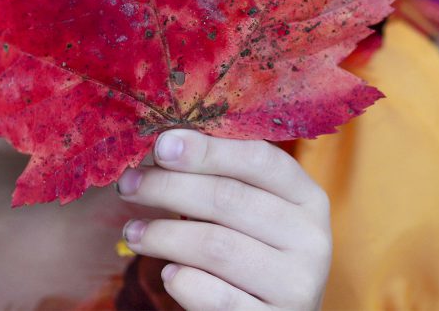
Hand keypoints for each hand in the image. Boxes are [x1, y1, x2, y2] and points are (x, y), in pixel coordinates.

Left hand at [115, 129, 330, 310]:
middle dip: (168, 187)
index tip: (160, 145)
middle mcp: (311, 239)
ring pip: (216, 246)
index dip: (206, 149)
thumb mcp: (251, 209)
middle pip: (229, 199)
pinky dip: (183, 280)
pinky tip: (168, 272)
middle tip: (127, 185)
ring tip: (134, 232)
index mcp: (307, 197)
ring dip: (163, 235)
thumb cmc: (251, 249)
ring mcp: (297, 285)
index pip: (259, 158)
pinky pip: (215, 296)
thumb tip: (165, 143)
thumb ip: (220, 175)